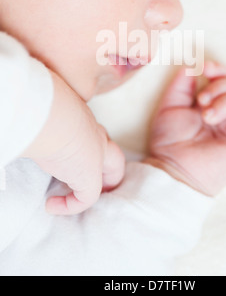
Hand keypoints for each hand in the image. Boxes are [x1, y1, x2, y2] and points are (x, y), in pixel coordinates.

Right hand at [23, 70, 124, 214]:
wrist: (49, 114)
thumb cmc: (41, 108)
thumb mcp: (43, 113)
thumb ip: (42, 123)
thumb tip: (22, 127)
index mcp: (83, 120)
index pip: (93, 133)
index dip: (88, 145)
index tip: (70, 155)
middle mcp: (95, 135)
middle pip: (113, 153)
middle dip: (109, 168)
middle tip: (91, 182)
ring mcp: (98, 155)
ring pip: (114, 170)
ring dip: (100, 184)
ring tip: (75, 197)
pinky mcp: (89, 175)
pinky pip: (87, 197)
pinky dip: (70, 205)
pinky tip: (50, 204)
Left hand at [145, 60, 225, 195]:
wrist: (172, 167)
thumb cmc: (170, 141)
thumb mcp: (171, 105)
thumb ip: (182, 85)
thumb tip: (193, 67)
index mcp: (212, 106)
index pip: (224, 80)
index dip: (218, 70)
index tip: (204, 68)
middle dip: (219, 88)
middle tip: (202, 101)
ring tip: (209, 115)